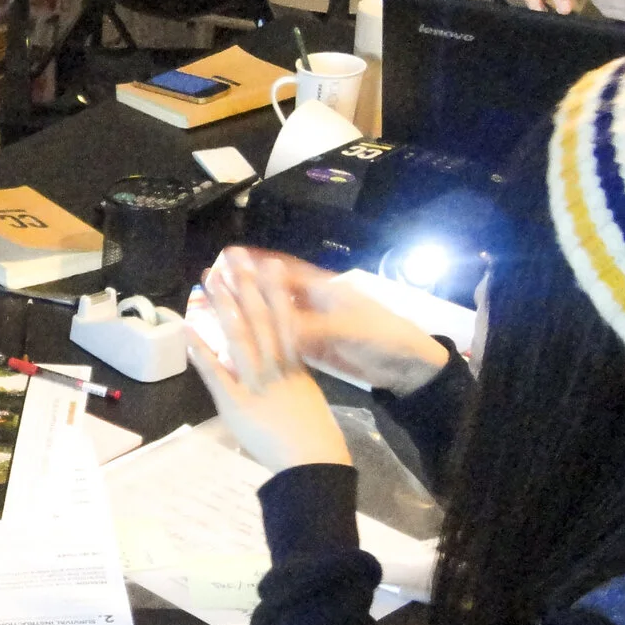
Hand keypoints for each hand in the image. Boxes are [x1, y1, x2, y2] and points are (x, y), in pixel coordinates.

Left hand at [188, 250, 353, 474]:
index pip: (284, 319)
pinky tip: (189, 328)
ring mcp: (255, 383)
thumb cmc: (314, 436)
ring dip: (224, 307)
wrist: (312, 463)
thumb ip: (295, 375)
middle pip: (261, 319)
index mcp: (295, 365)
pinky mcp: (235, 403)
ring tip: (212, 281)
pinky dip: (201, 351)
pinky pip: (216, 373)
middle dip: (246, 287)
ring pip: (240, 338)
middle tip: (234, 259)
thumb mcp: (308, 396)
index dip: (275, 290)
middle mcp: (275, 367)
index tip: (268, 264)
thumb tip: (286, 360)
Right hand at [197, 249, 450, 394]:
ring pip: (274, 315)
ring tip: (221, 304)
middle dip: (248, 283)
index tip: (232, 257)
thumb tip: (278, 327)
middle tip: (217, 276)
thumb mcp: (349, 330)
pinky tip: (242, 339)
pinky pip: (282, 339)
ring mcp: (313, 326)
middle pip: (275, 290)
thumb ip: (314, 329)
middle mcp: (315, 304)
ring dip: (251, 309)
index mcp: (325, 290)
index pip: (285, 272)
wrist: (407, 366)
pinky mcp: (314, 348)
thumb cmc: (383, 337)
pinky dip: (263, 335)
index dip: (259, 265)